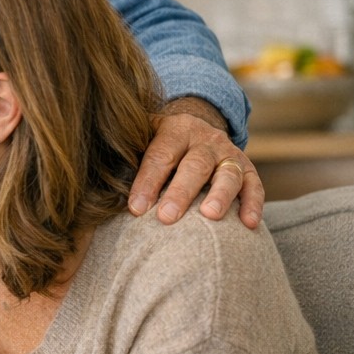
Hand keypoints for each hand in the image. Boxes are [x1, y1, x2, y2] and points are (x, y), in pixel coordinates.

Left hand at [128, 97, 263, 228]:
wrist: (194, 130)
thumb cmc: (158, 145)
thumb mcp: (142, 138)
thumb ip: (126, 153)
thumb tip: (99, 177)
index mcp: (175, 129)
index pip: (160, 155)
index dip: (148, 181)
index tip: (136, 208)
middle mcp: (206, 139)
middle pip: (194, 165)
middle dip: (180, 192)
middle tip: (167, 217)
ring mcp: (229, 154)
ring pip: (227, 174)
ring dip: (220, 195)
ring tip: (209, 216)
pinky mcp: (248, 170)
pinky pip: (254, 186)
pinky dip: (253, 204)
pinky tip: (248, 224)